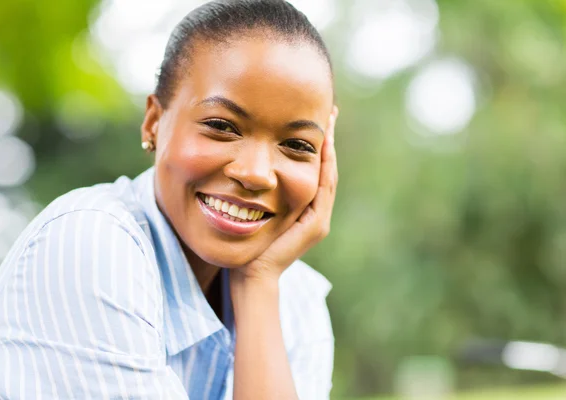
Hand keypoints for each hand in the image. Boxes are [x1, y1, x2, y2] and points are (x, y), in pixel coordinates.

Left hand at [231, 106, 338, 284]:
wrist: (252, 274)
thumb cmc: (246, 244)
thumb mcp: (253, 209)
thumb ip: (257, 191)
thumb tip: (242, 164)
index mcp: (303, 207)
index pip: (314, 168)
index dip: (317, 143)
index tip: (316, 117)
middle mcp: (315, 211)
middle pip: (327, 167)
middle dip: (329, 139)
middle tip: (331, 111)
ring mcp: (318, 219)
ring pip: (329, 175)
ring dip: (330, 148)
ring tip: (331, 120)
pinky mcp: (316, 225)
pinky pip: (323, 189)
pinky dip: (325, 167)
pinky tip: (323, 146)